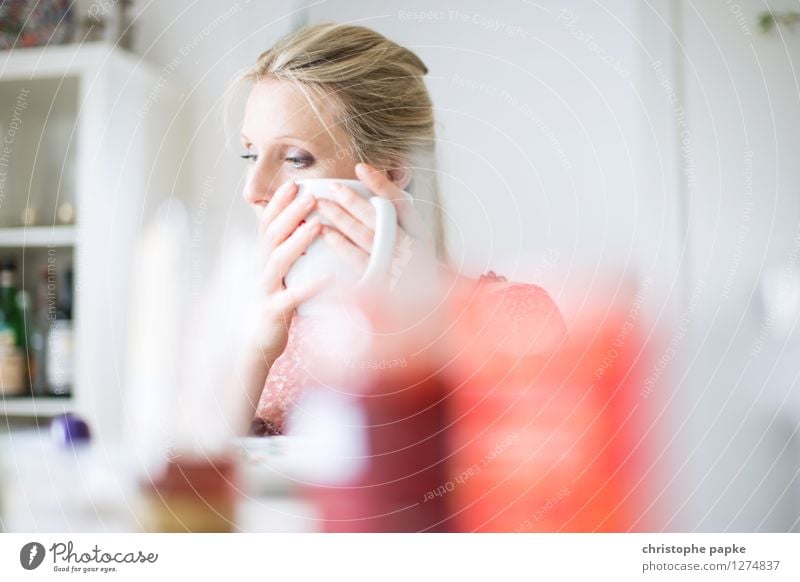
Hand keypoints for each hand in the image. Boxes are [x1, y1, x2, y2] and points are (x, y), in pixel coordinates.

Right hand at [249, 180, 329, 360]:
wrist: (255, 346)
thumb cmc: (275, 308)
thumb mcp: (280, 277)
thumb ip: (288, 254)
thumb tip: (306, 227)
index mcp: (263, 260)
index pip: (268, 224)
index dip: (279, 204)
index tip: (295, 183)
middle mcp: (260, 271)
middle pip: (272, 235)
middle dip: (290, 213)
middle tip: (311, 195)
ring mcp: (264, 291)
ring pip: (277, 261)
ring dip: (297, 241)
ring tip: (317, 226)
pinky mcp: (272, 313)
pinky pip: (291, 297)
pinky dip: (309, 287)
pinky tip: (328, 278)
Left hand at [315, 163, 439, 295]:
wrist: (426, 312)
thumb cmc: (418, 274)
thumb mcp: (419, 245)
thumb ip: (402, 222)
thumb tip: (377, 195)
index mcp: (422, 235)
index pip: (400, 203)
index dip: (380, 183)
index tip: (360, 168)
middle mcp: (410, 248)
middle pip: (378, 217)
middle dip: (352, 199)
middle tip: (331, 186)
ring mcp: (394, 265)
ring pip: (364, 234)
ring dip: (340, 218)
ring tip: (322, 205)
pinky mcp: (379, 282)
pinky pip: (356, 259)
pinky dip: (340, 244)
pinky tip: (326, 233)